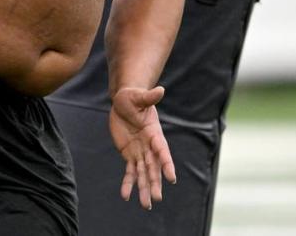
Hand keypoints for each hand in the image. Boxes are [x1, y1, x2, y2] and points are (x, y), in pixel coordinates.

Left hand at [109, 86, 176, 209]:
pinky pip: (130, 172)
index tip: (172, 178)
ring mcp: (139, 152)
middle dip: (155, 182)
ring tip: (146, 205)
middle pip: (154, 167)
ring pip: (144, 173)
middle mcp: (149, 146)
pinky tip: (126, 196)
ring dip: (144, 188)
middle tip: (157, 198)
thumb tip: (160, 90)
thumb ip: (149, 97)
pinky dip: (128, 184)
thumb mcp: (138, 96)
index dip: (166, 163)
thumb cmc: (132, 97)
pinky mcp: (129, 154)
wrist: (123, 102)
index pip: (162, 150)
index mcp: (154, 133)